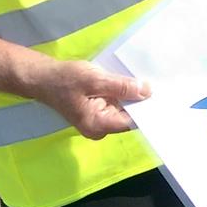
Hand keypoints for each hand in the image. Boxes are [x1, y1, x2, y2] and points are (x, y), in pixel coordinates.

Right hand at [27, 59, 151, 140]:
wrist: (43, 78)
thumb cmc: (65, 79)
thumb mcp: (94, 79)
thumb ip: (121, 86)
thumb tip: (146, 92)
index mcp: (98, 125)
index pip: (131, 121)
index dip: (147, 109)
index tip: (163, 96)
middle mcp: (100, 129)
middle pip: (129, 116)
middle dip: (142, 101)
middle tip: (161, 84)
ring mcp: (99, 121)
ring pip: (124, 109)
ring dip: (133, 95)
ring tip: (150, 80)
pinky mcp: (98, 111)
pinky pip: (117, 104)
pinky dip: (123, 93)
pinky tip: (133, 81)